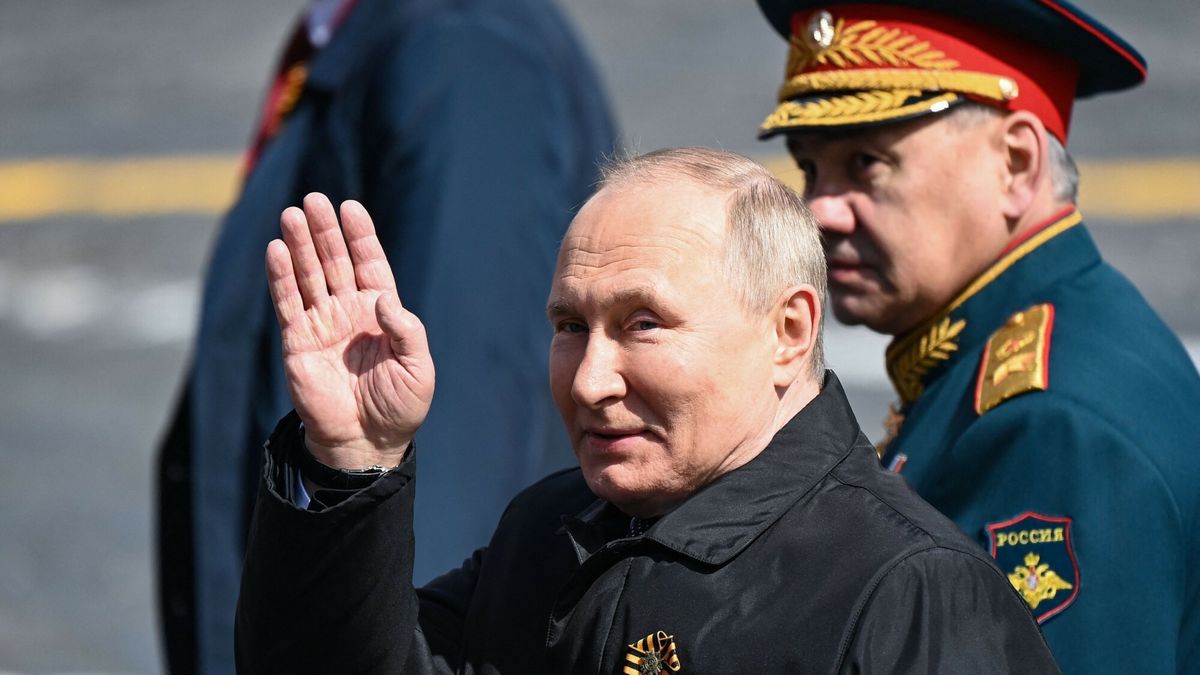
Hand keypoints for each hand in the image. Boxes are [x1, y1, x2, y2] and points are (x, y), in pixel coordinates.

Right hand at [267, 193, 434, 468]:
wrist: (366, 442)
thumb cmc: (399, 406)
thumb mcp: (418, 366)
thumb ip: (405, 329)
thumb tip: (381, 298)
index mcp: (381, 312)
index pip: (369, 263)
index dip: (359, 236)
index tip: (350, 207)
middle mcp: (349, 312)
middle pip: (335, 261)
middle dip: (325, 230)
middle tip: (314, 200)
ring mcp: (322, 325)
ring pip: (309, 275)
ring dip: (301, 245)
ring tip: (292, 214)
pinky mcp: (298, 342)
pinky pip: (288, 303)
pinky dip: (281, 277)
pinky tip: (277, 250)